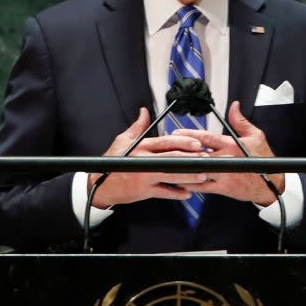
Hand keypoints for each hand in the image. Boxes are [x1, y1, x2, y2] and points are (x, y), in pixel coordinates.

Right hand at [89, 107, 208, 207]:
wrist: (100, 184)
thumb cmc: (112, 162)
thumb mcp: (123, 141)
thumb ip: (137, 127)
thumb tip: (144, 112)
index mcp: (141, 147)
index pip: (165, 142)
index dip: (183, 142)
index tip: (197, 143)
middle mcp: (144, 161)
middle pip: (171, 159)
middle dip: (191, 159)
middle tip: (205, 159)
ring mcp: (144, 177)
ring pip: (170, 176)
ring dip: (188, 177)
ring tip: (202, 176)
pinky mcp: (144, 191)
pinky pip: (164, 193)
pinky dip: (176, 193)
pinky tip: (187, 193)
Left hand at [173, 101, 284, 205]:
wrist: (271, 184)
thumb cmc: (263, 159)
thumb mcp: (256, 136)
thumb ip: (240, 121)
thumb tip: (234, 106)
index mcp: (231, 145)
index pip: (206, 137)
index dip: (189, 134)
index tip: (176, 132)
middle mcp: (225, 159)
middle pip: (198, 153)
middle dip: (181, 150)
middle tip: (167, 148)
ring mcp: (223, 174)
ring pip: (198, 170)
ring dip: (183, 167)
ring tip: (168, 164)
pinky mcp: (223, 188)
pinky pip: (202, 186)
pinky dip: (190, 184)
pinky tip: (180, 181)